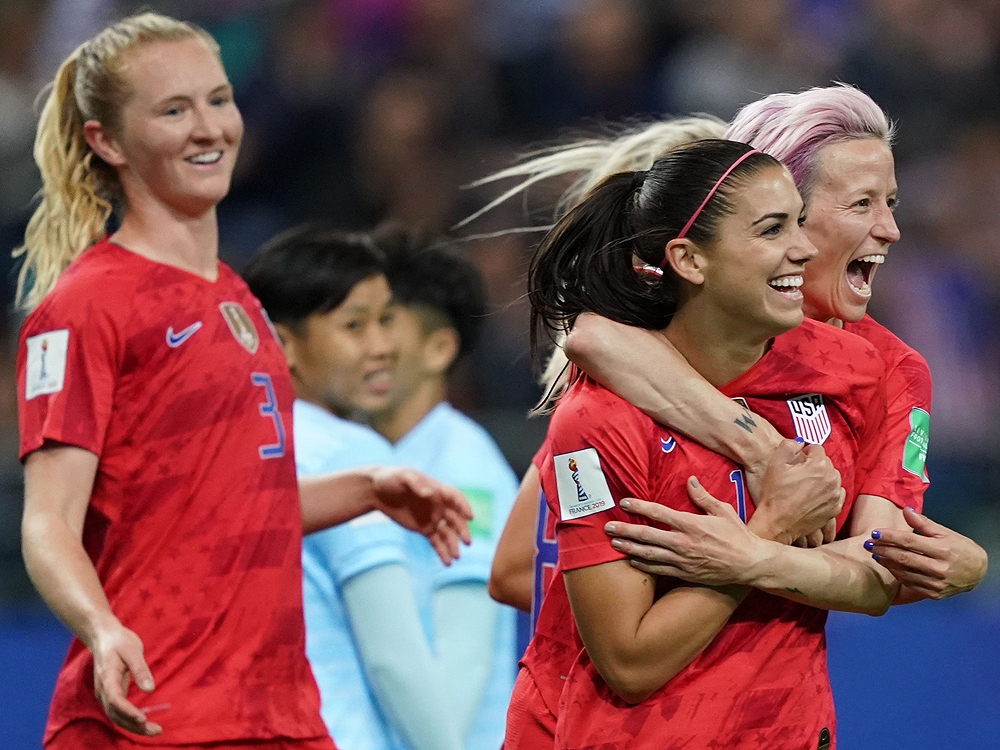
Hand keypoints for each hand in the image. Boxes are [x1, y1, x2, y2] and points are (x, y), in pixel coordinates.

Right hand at [89, 619, 159, 735]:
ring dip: (133, 726)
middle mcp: (103, 689)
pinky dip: (130, 719)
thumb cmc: (119, 641)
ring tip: (154, 731)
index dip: (128, 711)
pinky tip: (144, 722)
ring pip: (116, 716)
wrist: (103, 636)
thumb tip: (150, 689)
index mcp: (107, 677)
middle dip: (134, 726)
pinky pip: (118, 711)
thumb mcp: (133, 650)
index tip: (143, 718)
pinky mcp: (111, 693)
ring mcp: (105, 693)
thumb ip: (140, 669)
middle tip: (156, 731)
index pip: (115, 700)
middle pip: (115, 714)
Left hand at [370, 467, 472, 564]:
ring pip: (447, 533)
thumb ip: (416, 483)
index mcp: (437, 490)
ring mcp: (432, 518)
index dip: (464, 506)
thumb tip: (430, 493)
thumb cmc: (391, 478)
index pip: (455, 497)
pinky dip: (442, 552)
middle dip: (462, 530)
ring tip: (456, 557)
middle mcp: (439, 505)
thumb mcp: (403, 477)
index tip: (470, 517)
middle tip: (467, 542)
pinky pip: (436, 541)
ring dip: (453, 544)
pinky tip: (447, 563)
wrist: (377, 492)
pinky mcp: (424, 529)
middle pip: (455, 519)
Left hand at [604, 477, 766, 584]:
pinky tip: (632, 560)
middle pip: (647, 535)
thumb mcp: (722, 510)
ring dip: (629, 548)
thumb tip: (690, 480)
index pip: (659, 512)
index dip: (639, 506)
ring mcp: (683, 560)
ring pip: (649, 554)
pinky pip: (659, 570)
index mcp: (691, 524)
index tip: (624, 502)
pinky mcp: (685, 574)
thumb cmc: (737, 535)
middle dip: (625, 530)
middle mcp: (683, 542)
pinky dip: (644, 565)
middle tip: (607, 527)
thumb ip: (703, 497)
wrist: (750, 564)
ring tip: (613, 543)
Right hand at [750, 439, 844, 545]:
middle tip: (799, 472)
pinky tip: (814, 495)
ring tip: (806, 484)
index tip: (796, 459)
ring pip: (832, 478)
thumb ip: (788, 445)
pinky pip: (836, 493)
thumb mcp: (775, 464)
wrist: (777, 522)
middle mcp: (831, 479)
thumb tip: (799, 442)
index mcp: (818, 466)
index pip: (817, 448)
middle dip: (814, 464)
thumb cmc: (775, 494)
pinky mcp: (835, 509)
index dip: (805, 451)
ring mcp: (835, 495)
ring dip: (822, 477)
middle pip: (826, 462)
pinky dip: (828, 491)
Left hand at [868, 506, 987, 600]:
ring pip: (904, 572)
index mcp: (942, 550)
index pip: (909, 541)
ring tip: (875, 554)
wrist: (978, 572)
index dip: (890, 537)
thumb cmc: (961, 549)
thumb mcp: (945, 533)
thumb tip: (906, 510)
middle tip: (868, 544)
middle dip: (882, 550)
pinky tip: (888, 566)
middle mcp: (939, 568)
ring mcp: (936, 583)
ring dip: (886, 563)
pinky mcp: (934, 594)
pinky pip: (909, 583)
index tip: (875, 532)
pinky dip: (897, 574)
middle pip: (903, 558)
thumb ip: (923, 523)